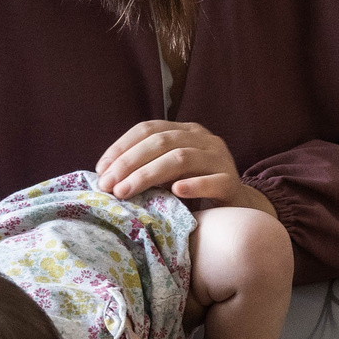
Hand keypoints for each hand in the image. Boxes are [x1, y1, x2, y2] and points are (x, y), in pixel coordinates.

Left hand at [96, 119, 262, 206]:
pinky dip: (194, 185)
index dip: (122, 146)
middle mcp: (204, 139)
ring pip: (182, 158)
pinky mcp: (232, 183)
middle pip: (162, 141)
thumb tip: (105, 175)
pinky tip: (176, 192)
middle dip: (129, 162)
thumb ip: (146, 168)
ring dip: (148, 174)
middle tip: (108, 185)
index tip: (101, 170)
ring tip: (126, 192)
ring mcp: (221, 159)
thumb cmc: (194, 192)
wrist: (237, 209)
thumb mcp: (168, 174)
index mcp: (186, 131)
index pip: (149, 128)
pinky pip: (214, 181)